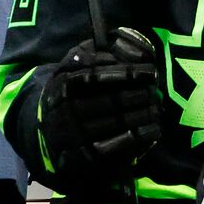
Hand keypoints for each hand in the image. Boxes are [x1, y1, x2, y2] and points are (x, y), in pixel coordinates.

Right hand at [41, 28, 162, 188]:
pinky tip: (152, 130)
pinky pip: (113, 150)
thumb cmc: (67, 91)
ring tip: (157, 109)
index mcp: (63, 85)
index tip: (149, 72)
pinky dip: (136, 140)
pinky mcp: (82, 157)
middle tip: (155, 92)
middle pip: (108, 102)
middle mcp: (66, 111)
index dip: (126, 74)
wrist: (46, 129)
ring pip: (113, 126)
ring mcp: (74, 136)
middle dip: (137, 97)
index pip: (96, 77)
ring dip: (140, 117)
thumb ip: (91, 53)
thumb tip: (118, 46)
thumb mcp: (69, 67)